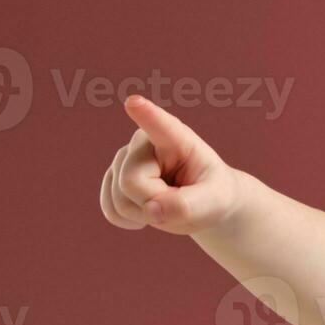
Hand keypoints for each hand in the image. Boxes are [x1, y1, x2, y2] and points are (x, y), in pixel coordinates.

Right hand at [99, 95, 245, 234]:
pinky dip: (130, 221)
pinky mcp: (112, 178)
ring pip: (119, 200)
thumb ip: (189, 205)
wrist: (202, 202)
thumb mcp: (214, 202)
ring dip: (146, 214)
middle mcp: (143, 142)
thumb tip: (151, 210)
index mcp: (176, 139)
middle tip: (181, 199)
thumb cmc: (211, 195)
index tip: (134, 103)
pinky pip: (110, 210)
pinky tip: (148, 213)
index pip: (159, 125)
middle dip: (157, 203)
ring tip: (167, 202)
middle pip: (130, 182)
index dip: (145, 115)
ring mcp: (123, 159)